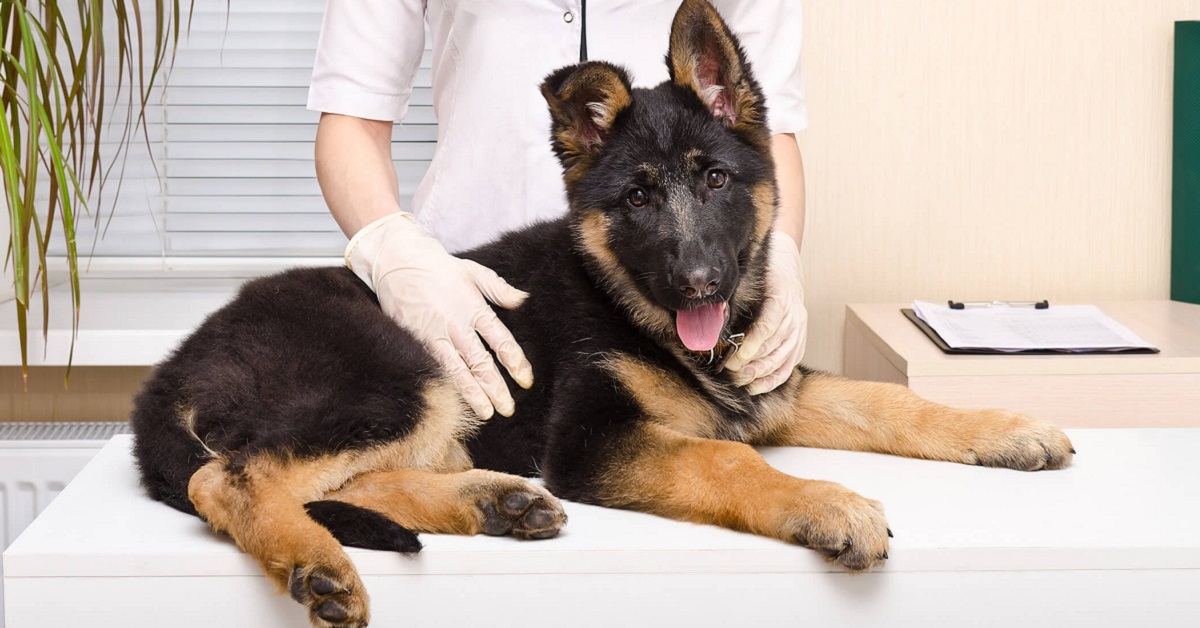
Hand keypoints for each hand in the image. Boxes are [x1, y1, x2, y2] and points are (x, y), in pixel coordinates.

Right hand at [345, 213, 533, 418]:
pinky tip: (455, 401)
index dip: (516, 362)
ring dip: (473, 394)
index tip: (525, 380)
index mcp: (475, 308)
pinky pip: (435, 367)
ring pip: (458, 371)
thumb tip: (524, 300)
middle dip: (496, 388)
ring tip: (485, 413)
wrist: (397, 260)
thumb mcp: (474, 272)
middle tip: (507, 409)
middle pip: (481, 363)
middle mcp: (456, 325)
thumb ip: (499, 290)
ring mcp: (435, 335)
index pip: (501, 341)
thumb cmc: (438, 266)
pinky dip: (447, 385)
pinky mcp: (416, 340)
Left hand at [725, 231, 807, 394]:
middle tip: (729, 370)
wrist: (786, 266)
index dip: (751, 345)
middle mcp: (795, 315)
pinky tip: (755, 386)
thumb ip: (734, 299)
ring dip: (759, 373)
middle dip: (751, 363)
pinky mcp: (800, 341)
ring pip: (781, 359)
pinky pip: (789, 366)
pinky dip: (772, 379)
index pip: (768, 326)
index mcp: (781, 297)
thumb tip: (712, 318)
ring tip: (738, 379)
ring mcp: (800, 329)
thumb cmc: (760, 273)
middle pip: (774, 346)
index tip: (734, 357)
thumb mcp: (747, 279)